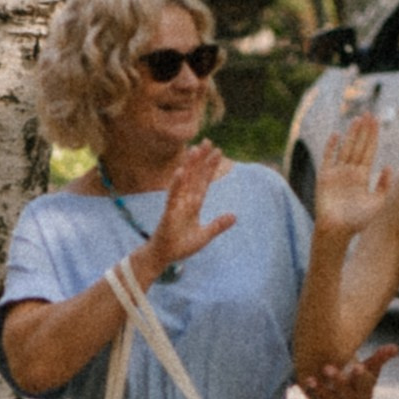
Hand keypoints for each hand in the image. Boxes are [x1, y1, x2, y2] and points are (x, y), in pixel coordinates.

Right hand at [139, 142, 235, 278]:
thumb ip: (218, 225)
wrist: (163, 257)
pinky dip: (177, 184)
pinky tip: (181, 171)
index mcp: (194, 204)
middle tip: (208, 141)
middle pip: (195, 176)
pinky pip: (173, 196)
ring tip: (195, 149)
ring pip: (184, 181)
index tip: (218, 152)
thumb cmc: (180, 246)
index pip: (204, 182)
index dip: (210, 167)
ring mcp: (176, 205)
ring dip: (190, 165)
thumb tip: (235, 216)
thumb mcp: (204, 236)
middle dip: (202, 159)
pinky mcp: (169, 213)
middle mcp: (185, 201)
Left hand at [295, 344, 397, 398]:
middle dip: (337, 381)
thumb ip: (381, 357)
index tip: (358, 366)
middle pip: (345, 392)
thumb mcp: (372, 368)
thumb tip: (396, 347)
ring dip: (319, 391)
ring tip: (309, 380)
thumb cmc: (363, 377)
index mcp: (365, 392)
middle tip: (327, 367)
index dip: (361, 376)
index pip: (365, 384)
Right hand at [310, 116, 388, 240]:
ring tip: (357, 119)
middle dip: (364, 131)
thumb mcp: (377, 203)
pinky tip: (336, 135)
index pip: (369, 152)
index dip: (373, 137)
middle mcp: (350, 172)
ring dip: (352, 134)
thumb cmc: (357, 221)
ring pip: (346, 148)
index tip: (377, 122)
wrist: (337, 231)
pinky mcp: (325, 177)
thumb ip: (384, 185)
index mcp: (363, 177)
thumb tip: (389, 166)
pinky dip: (331, 147)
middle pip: (359, 146)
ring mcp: (337, 173)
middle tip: (369, 114)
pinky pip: (328, 158)